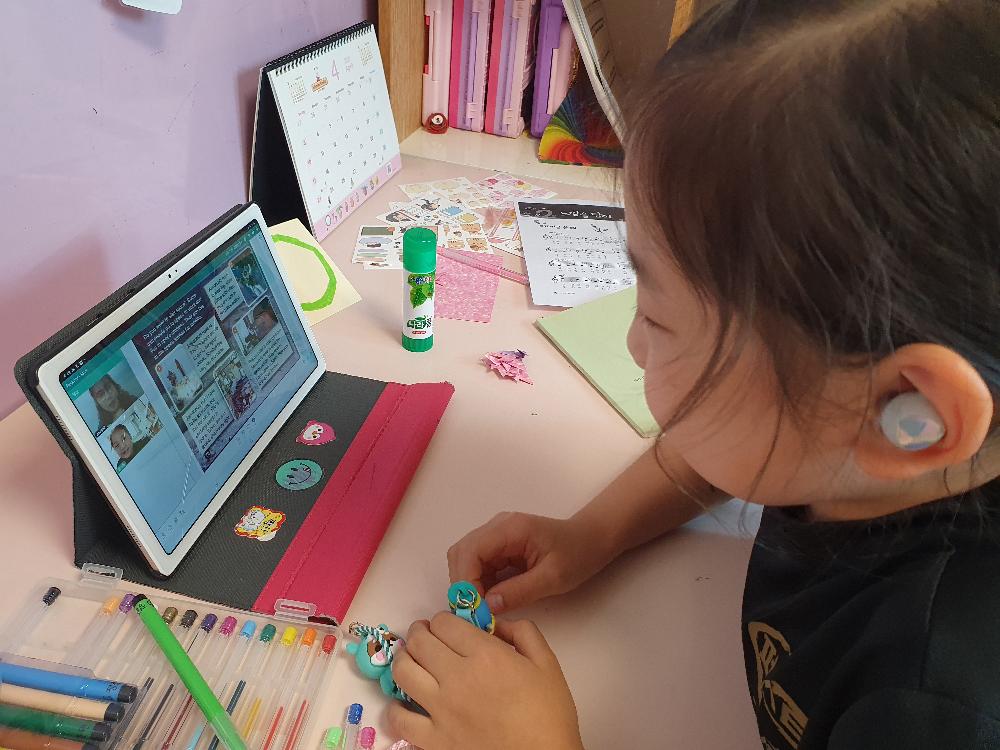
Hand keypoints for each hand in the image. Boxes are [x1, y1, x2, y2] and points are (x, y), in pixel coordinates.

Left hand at [389, 614, 583, 749]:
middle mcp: (457, 677)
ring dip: (403, 659)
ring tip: (411, 660)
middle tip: (424, 635)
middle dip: (419, 632)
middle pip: (419, 642)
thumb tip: (497, 623)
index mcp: (485, 655)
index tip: (446, 626)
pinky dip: (396, 708)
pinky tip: (404, 703)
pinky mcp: (433, 740)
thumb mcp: (547, 663)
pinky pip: (399, 719)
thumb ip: (524, 632)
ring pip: (402, 672)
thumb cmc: (548, 715)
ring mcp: (441, 710)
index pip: (444, 623)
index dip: (442, 620)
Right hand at [447, 512, 613, 613]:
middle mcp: (497, 528)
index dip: (466, 580)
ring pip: (466, 560)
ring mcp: (497, 536)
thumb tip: (487, 606)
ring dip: (470, 586)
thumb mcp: (553, 577)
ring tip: (482, 610)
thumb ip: (519, 591)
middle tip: (474, 613)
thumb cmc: (578, 554)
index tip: (474, 608)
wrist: (592, 540)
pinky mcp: (500, 548)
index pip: (471, 551)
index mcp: (510, 529)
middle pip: (462, 553)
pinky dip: (480, 585)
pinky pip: (479, 566)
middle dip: (463, 585)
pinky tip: (491, 602)